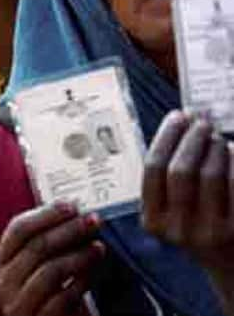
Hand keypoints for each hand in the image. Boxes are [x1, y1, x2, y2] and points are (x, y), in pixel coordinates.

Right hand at [0, 203, 104, 315]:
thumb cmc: (45, 296)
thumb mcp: (37, 266)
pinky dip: (82, 283)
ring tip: (98, 248)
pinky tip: (93, 275)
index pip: (18, 229)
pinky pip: (64, 297)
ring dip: (78, 255)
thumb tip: (73, 210)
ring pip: (50, 270)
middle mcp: (3, 283)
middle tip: (92, 221)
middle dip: (69, 230)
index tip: (72, 205)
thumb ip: (46, 242)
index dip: (47, 214)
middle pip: (36, 246)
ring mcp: (18, 304)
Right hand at [142, 111, 233, 274]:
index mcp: (153, 220)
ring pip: (211, 174)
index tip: (176, 116)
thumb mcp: (171, 206)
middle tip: (201, 121)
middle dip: (191, 138)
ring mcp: (211, 232)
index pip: (153, 169)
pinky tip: (231, 151)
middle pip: (180, 170)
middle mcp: (179, 229)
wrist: (229, 262)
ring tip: (216, 137)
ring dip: (215, 146)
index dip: (166, 137)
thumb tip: (183, 119)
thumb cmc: (196, 221)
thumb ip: (168, 171)